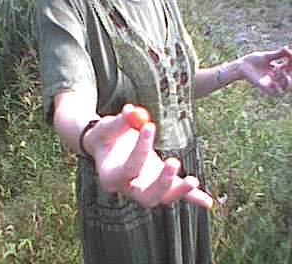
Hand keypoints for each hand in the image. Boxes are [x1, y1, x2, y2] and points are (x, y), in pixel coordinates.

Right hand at [83, 104, 212, 207]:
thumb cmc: (106, 137)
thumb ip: (118, 122)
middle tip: (173, 162)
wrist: (109, 147)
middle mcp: (128, 188)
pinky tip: (207, 201)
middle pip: (147, 196)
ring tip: (193, 181)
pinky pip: (175, 192)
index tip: (149, 126)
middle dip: (162, 183)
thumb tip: (131, 111)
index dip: (140, 150)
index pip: (128, 169)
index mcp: (111, 176)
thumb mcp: (106, 127)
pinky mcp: (158, 183)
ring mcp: (144, 188)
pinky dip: (192, 197)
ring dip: (179, 191)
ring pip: (163, 197)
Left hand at [240, 46, 291, 95]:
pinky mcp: (263, 86)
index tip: (288, 55)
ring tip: (281, 71)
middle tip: (285, 65)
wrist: (241, 65)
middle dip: (290, 71)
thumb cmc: (252, 61)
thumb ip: (278, 54)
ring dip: (287, 80)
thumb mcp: (267, 56)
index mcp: (277, 69)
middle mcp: (274, 77)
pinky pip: (274, 93)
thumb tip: (288, 48)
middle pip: (290, 79)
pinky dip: (278, 89)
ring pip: (285, 88)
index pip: (289, 68)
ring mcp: (269, 82)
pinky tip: (276, 82)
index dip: (291, 62)